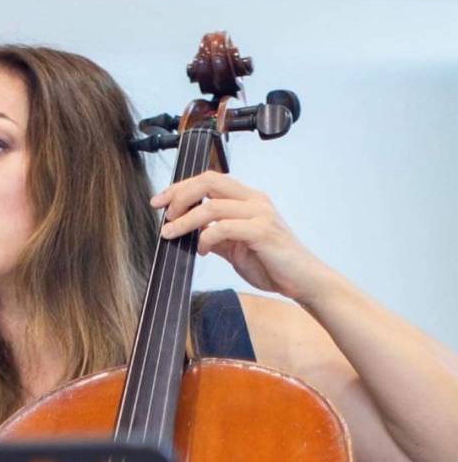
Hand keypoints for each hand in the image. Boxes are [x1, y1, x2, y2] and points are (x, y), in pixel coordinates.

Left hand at [150, 170, 331, 302]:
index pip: (209, 179)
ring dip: (184, 221)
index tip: (159, 201)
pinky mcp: (262, 231)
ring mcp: (260, 214)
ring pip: (211, 206)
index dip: (180, 187)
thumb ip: (215, 234)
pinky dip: (205, 238)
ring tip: (171, 234)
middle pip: (209, 181)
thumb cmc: (272, 264)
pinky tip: (201, 250)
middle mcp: (255, 200)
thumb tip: (187, 230)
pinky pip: (223, 227)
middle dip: (179, 195)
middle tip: (163, 214)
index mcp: (248, 199)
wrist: (303, 282)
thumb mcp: (235, 246)